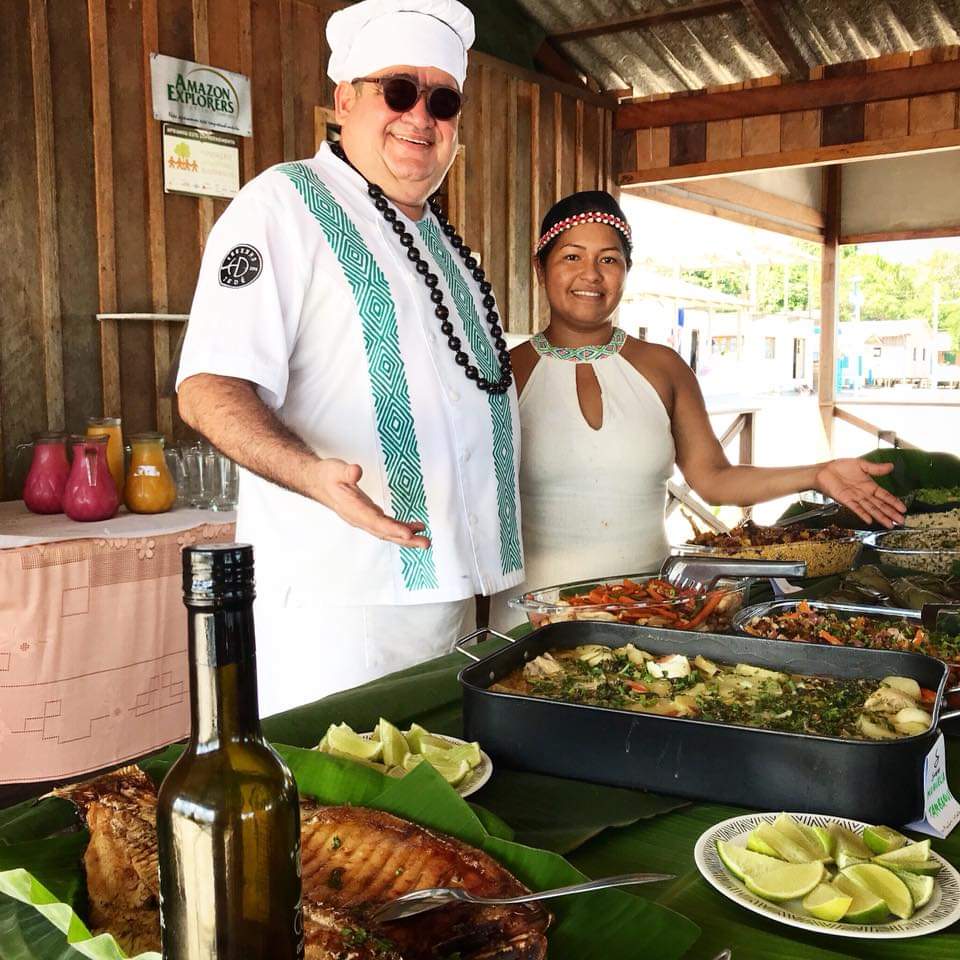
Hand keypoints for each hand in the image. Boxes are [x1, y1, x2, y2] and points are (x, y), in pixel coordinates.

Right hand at [310, 459, 430, 548]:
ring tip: (425, 540)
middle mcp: (359, 519)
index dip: (392, 528)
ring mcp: (364, 520)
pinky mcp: (369, 517)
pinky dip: (401, 529)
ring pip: (387, 532)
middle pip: (385, 532)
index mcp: (352, 509)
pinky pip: (387, 527)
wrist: (319, 483)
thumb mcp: (336, 469)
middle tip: (426, 543)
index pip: (374, 521)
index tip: (408, 534)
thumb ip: (347, 471)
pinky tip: (415, 528)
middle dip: (406, 539)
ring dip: (407, 538)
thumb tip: (356, 470)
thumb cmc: (328, 476)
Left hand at [813, 459, 905, 527]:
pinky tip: (870, 520)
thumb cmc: (841, 467)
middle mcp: (864, 494)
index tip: (903, 509)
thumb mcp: (861, 465)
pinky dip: (862, 514)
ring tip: (890, 524)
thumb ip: (876, 468)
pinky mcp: (845, 500)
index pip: (885, 496)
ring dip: (880, 516)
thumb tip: (891, 466)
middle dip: (891, 513)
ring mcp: (855, 498)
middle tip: (901, 521)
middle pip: (880, 505)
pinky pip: (855, 508)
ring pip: (870, 509)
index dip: (894, 502)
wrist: (824, 471)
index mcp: (869, 485)